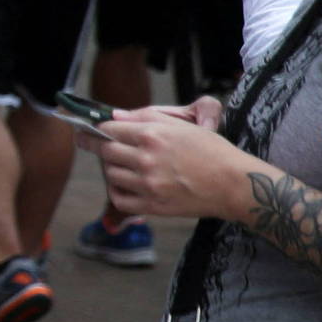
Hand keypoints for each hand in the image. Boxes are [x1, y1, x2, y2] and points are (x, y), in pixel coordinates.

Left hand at [94, 112, 259, 221]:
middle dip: (98, 146)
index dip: (97, 129)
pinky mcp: (152, 205)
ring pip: (110, 174)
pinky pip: (119, 199)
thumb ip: (146, 117)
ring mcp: (148, 184)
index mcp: (153, 135)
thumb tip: (117, 116)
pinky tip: (125, 186)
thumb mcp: (182, 125)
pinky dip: (117, 192)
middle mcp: (146, 159)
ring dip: (112, 168)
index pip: (109, 129)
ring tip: (123, 165)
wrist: (233, 185)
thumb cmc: (212, 151)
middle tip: (94, 145)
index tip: (88, 131)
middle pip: (105, 151)